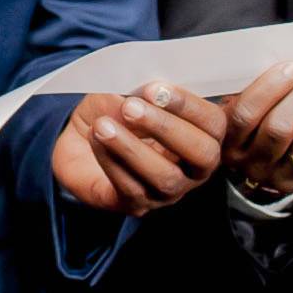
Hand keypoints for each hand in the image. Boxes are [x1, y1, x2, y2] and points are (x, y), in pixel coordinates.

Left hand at [51, 82, 224, 215]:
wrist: (78, 138)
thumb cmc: (113, 110)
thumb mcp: (125, 89)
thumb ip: (139, 87)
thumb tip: (140, 88)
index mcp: (201, 132)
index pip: (214, 123)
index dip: (188, 105)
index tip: (153, 88)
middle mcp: (194, 166)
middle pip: (202, 154)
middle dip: (165, 127)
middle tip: (129, 107)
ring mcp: (170, 190)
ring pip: (165, 177)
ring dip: (132, 148)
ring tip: (103, 125)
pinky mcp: (139, 205)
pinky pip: (131, 189)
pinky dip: (111, 161)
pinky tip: (95, 138)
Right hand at [217, 61, 292, 198]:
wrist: (271, 162)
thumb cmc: (259, 121)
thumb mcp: (243, 105)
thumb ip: (257, 88)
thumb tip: (291, 65)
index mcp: (231, 144)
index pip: (245, 115)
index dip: (270, 87)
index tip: (290, 67)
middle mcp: (257, 166)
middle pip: (281, 127)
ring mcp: (289, 178)